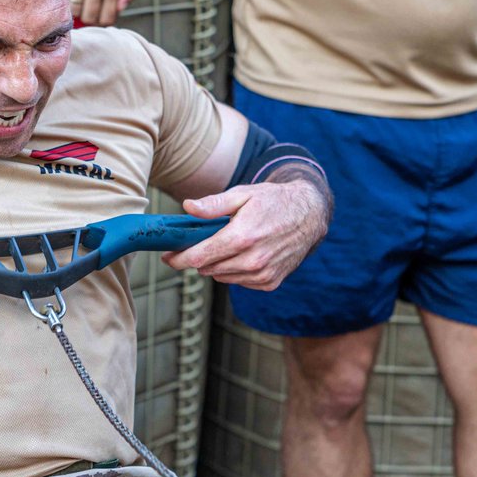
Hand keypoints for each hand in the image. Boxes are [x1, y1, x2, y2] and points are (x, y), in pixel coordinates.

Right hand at [67, 0, 139, 25]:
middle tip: (89, 6)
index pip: (107, 19)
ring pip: (77, 13)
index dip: (104, 19)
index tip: (100, 11)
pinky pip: (66, 2)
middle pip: (91, 19)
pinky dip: (68, 2)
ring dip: (78, 10)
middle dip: (91, 16)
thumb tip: (122, 8)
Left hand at [163, 179, 329, 290]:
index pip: (198, 257)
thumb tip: (187, 207)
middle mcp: (253, 260)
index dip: (178, 259)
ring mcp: (262, 274)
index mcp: (242, 237)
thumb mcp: (242, 194)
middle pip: (207, 269)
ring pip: (221, 277)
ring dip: (216, 264)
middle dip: (197, 258)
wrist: (309, 215)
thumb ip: (213, 204)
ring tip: (226, 244)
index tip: (167, 256)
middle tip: (198, 243)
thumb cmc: (272, 201)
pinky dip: (234, 270)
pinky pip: (239, 281)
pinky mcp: (270, 282)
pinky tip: (242, 254)